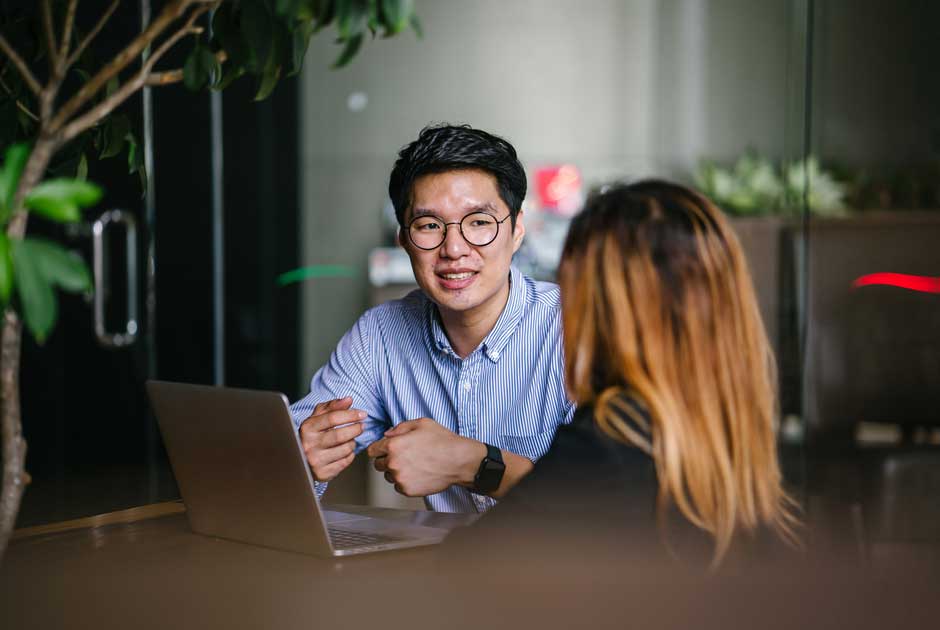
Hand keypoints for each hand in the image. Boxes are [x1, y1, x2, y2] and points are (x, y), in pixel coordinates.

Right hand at [298, 397, 365, 481]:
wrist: (298, 459)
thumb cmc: (311, 436)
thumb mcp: (317, 418)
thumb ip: (332, 407)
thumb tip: (348, 400)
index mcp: (307, 428)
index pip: (332, 418)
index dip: (351, 414)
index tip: (362, 414)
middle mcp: (309, 445)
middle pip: (340, 435)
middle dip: (356, 428)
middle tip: (361, 426)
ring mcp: (315, 461)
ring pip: (345, 449)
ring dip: (352, 442)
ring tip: (348, 439)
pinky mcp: (323, 473)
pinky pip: (345, 462)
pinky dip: (349, 455)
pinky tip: (343, 451)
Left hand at [367, 418, 483, 496]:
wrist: (458, 460)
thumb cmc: (442, 441)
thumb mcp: (421, 423)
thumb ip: (400, 428)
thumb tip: (387, 434)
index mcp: (393, 445)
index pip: (372, 451)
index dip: (379, 449)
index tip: (385, 450)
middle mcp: (393, 463)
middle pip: (378, 465)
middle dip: (387, 460)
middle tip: (404, 457)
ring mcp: (400, 478)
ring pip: (389, 477)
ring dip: (396, 472)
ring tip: (413, 465)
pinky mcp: (407, 490)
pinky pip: (398, 487)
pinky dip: (405, 482)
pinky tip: (418, 474)